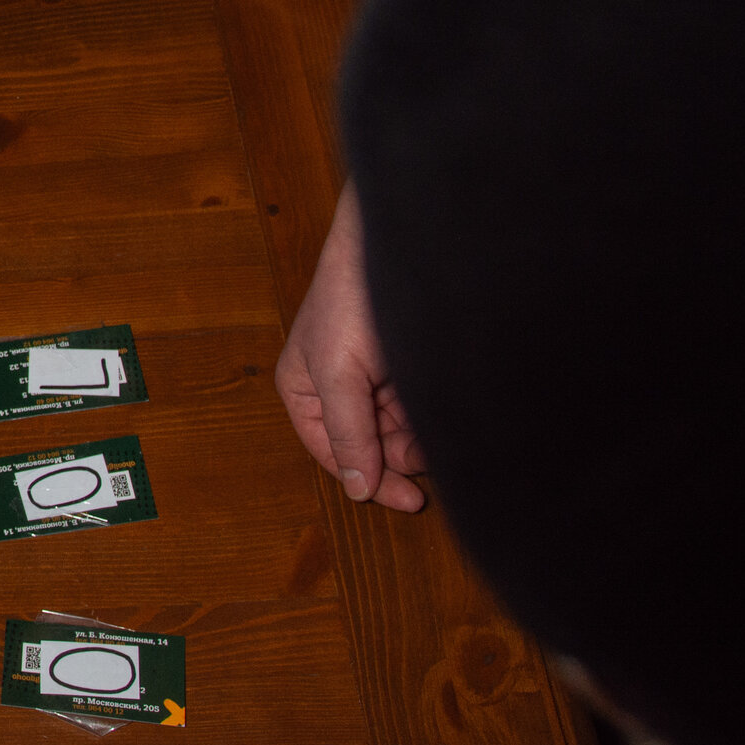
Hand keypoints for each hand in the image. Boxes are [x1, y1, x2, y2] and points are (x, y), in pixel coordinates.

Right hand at [275, 184, 425, 511]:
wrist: (396, 246)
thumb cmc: (352, 300)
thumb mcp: (339, 372)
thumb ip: (346, 433)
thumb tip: (356, 490)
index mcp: (304, 392)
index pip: (335, 456)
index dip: (371, 480)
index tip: (413, 498)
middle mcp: (337, 391)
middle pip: (371, 447)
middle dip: (400, 450)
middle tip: (429, 443)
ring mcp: (371, 379)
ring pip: (400, 430)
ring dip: (420, 431)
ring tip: (431, 402)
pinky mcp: (403, 367)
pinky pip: (419, 407)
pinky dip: (432, 410)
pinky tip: (440, 394)